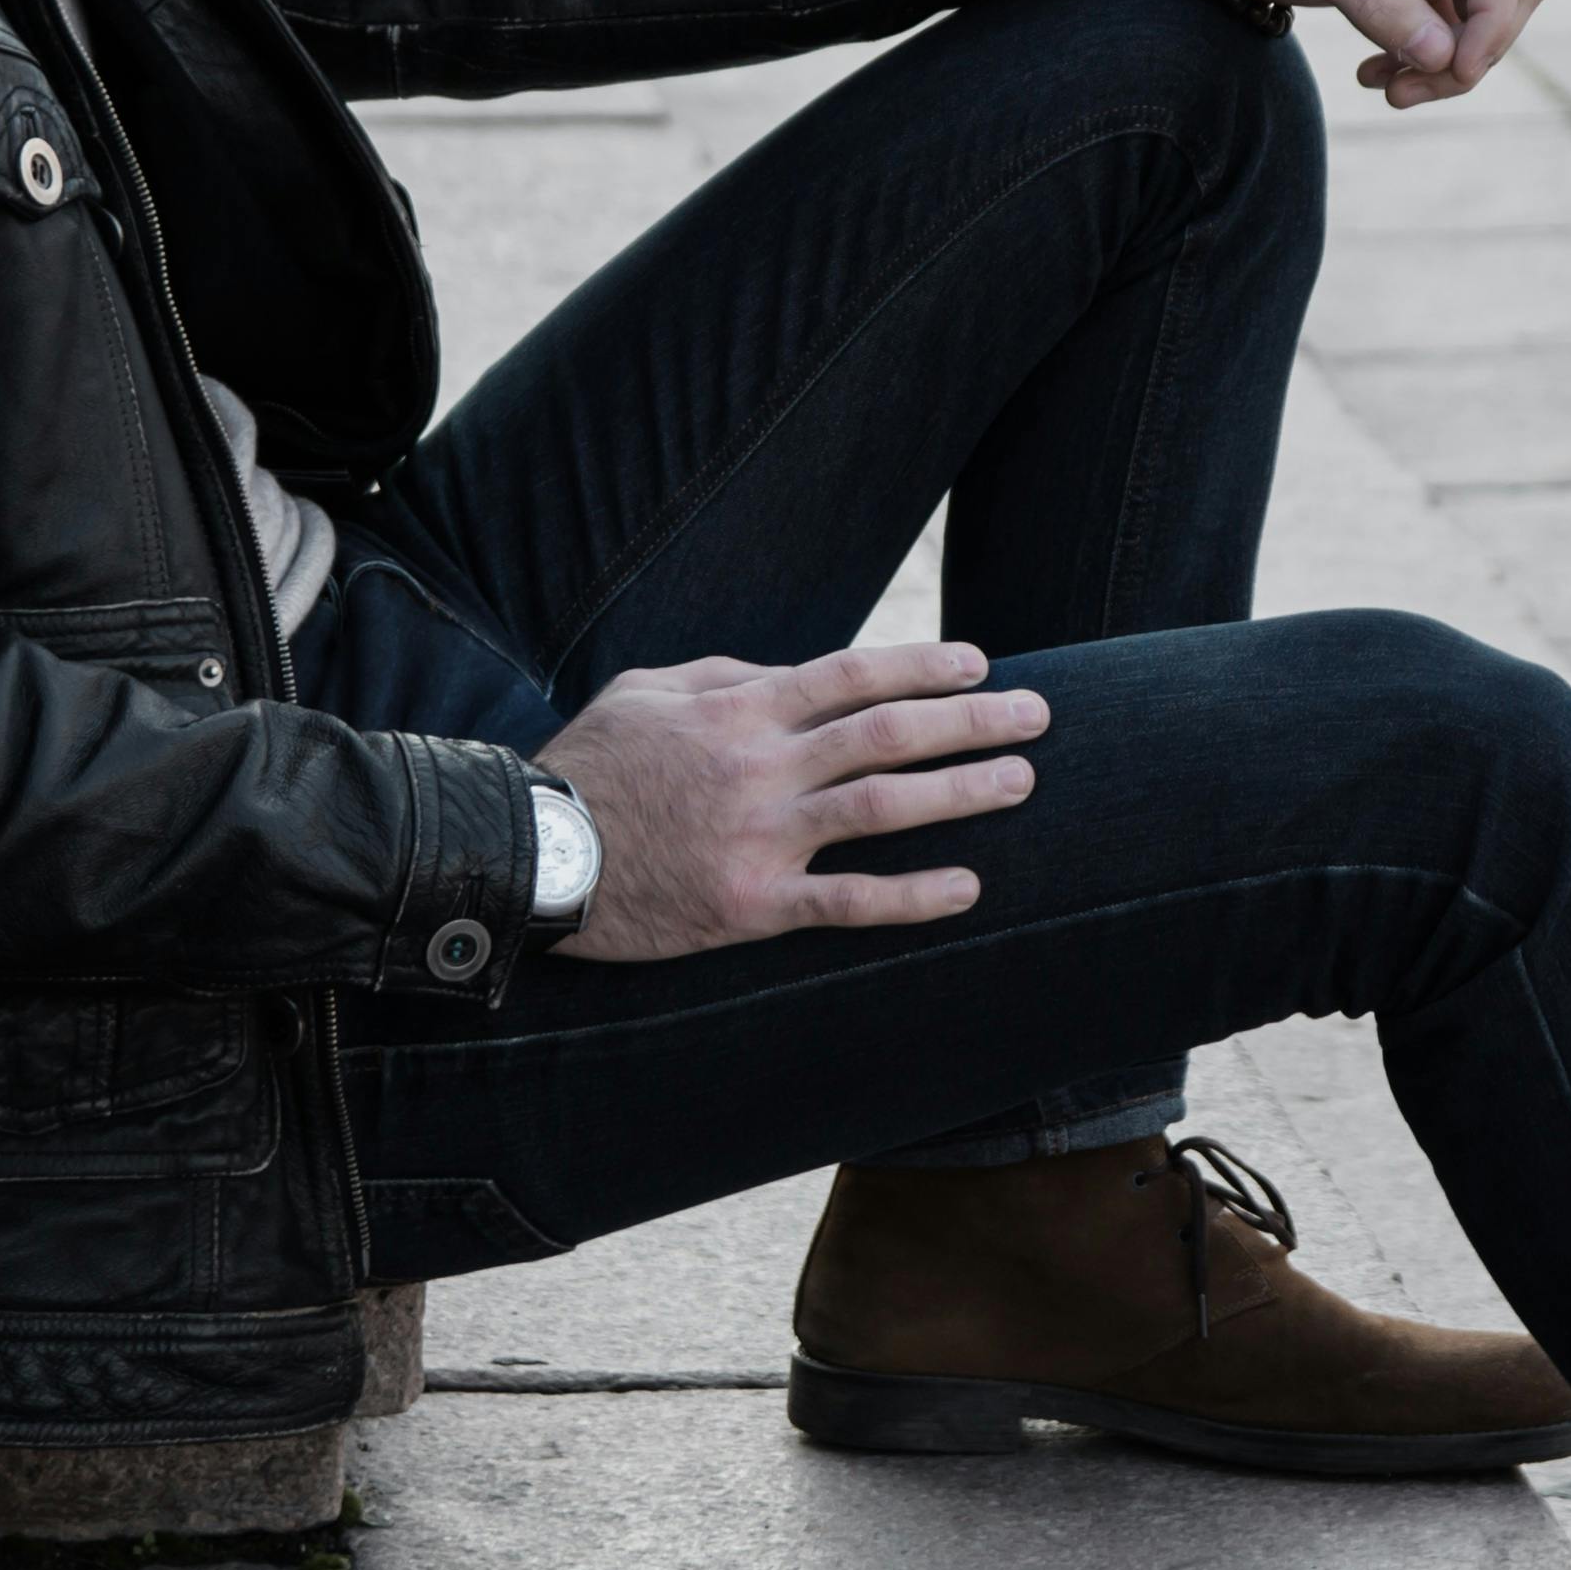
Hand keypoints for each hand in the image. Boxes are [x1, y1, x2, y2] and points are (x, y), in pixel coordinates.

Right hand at [530, 641, 1047, 961]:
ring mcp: (759, 838)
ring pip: (883, 807)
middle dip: (972, 720)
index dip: (924, 666)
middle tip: (1039, 715)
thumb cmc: (588, 768)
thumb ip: (726, 678)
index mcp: (738, 709)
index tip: (979, 664)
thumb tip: (795, 675)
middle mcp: (760, 767)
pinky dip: (913, 896)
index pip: (853, 676)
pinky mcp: (751, 905)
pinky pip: (848, 901)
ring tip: (1022, 780)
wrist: (532, 856)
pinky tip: (968, 888)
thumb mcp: (646, 692)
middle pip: (888, 733)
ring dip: (962, 792)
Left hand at [1148, 0, 1546, 106]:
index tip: (1455, 70)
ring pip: (1479, 12)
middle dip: (1475, 46)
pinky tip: (1374, 75)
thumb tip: (1447, 57)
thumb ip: (1379, 5)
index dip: (1494, 23)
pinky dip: (1420, 55)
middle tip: (1414, 86)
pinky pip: (1441, 22)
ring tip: (1389, 89)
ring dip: (1446, 60)